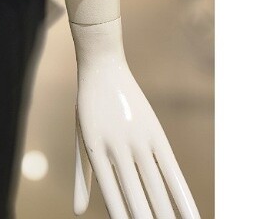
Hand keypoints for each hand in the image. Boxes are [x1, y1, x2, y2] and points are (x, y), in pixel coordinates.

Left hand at [70, 18, 199, 218]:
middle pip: (136, 197)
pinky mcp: (155, 132)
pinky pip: (172, 169)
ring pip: (156, 187)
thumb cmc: (89, 108)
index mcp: (96, 151)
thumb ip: (81, 178)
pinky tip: (192, 217)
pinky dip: (182, 196)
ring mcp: (138, 139)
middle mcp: (118, 148)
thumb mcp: (82, 140)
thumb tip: (79, 213)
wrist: (102, 68)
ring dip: (166, 216)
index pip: (112, 197)